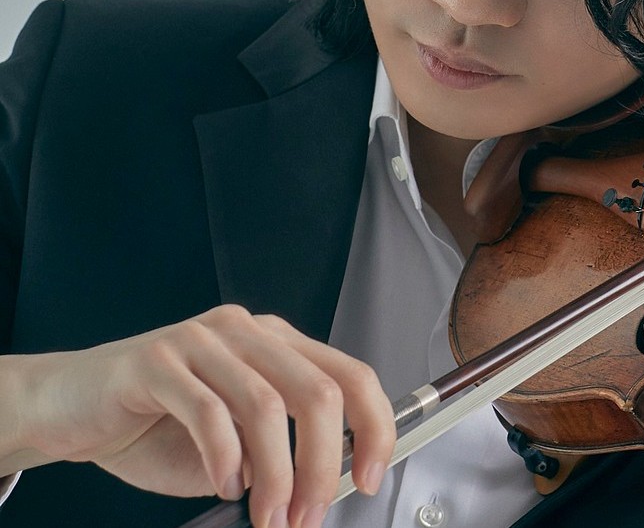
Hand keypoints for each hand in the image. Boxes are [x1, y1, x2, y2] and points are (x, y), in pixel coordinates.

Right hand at [1, 304, 394, 527]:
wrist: (70, 408)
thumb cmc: (157, 426)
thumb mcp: (239, 441)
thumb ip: (284, 449)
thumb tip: (331, 484)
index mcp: (278, 343)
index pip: (352, 375)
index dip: (375, 427)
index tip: (374, 476)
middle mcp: (247, 332)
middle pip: (318, 392)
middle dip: (324, 465)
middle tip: (312, 514)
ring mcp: (202, 340)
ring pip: (267, 406)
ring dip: (276, 474)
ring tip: (271, 515)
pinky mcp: (156, 361)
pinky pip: (208, 412)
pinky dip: (225, 460)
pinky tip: (225, 486)